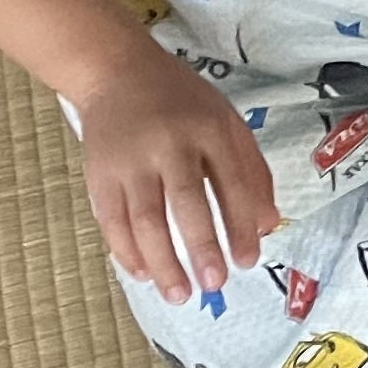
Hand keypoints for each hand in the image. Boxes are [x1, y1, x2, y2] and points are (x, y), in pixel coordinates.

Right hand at [75, 43, 279, 304]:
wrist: (116, 72)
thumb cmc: (181, 102)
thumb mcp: (226, 121)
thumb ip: (251, 170)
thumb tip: (267, 225)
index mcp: (209, 128)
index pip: (231, 183)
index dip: (240, 226)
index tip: (247, 261)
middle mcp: (169, 143)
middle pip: (186, 202)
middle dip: (201, 247)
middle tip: (215, 284)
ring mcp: (130, 160)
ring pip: (144, 219)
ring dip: (162, 261)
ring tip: (180, 294)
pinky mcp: (99, 174)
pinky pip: (111, 221)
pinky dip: (127, 252)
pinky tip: (144, 274)